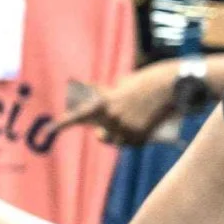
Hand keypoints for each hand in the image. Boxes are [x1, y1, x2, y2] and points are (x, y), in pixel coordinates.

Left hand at [74, 60, 193, 146]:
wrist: (174, 86)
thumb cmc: (149, 80)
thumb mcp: (124, 83)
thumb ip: (109, 94)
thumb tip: (100, 101)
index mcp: (105, 103)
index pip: (78, 116)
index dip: (62, 123)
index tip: (49, 129)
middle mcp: (112, 120)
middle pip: (100, 134)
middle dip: (102, 130)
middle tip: (111, 123)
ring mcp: (126, 130)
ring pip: (116, 140)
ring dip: (119, 135)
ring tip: (133, 122)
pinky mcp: (141, 137)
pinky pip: (131, 143)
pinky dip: (134, 138)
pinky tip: (144, 126)